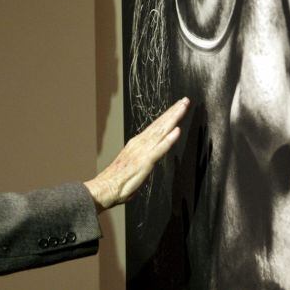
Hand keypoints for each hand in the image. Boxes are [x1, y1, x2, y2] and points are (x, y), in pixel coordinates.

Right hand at [84, 97, 188, 212]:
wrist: (105, 188)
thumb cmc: (118, 181)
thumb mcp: (134, 165)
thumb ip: (143, 158)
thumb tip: (150, 156)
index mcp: (137, 143)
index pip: (155, 126)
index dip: (167, 116)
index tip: (177, 107)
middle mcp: (140, 143)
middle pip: (160, 124)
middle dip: (173, 111)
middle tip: (185, 100)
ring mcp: (143, 151)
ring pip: (161, 131)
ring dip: (173, 119)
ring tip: (183, 108)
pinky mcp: (145, 161)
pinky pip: (159, 149)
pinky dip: (168, 140)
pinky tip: (177, 131)